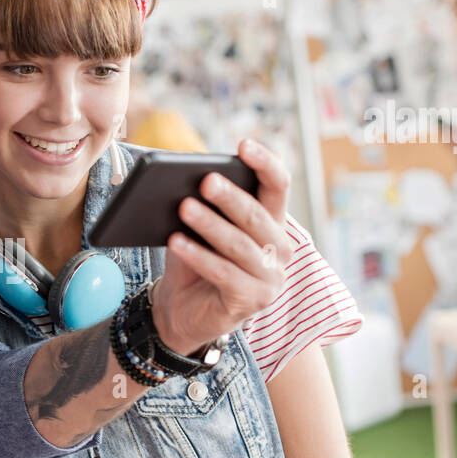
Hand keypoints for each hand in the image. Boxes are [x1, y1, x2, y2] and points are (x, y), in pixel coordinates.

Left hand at [151, 139, 293, 353]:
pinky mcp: (251, 302)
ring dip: (210, 225)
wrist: (181, 312)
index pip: (279, 186)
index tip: (243, 145)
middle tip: (204, 181)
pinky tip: (177, 242)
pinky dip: (199, 256)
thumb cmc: (193, 261)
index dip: (264, 164)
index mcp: (273, 223)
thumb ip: (204, 205)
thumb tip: (190, 179)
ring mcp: (269, 279)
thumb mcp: (199, 229)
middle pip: (257, 216)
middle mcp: (279, 250)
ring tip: (184, 208)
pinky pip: (223, 273)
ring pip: (239, 245)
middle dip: (229, 198)